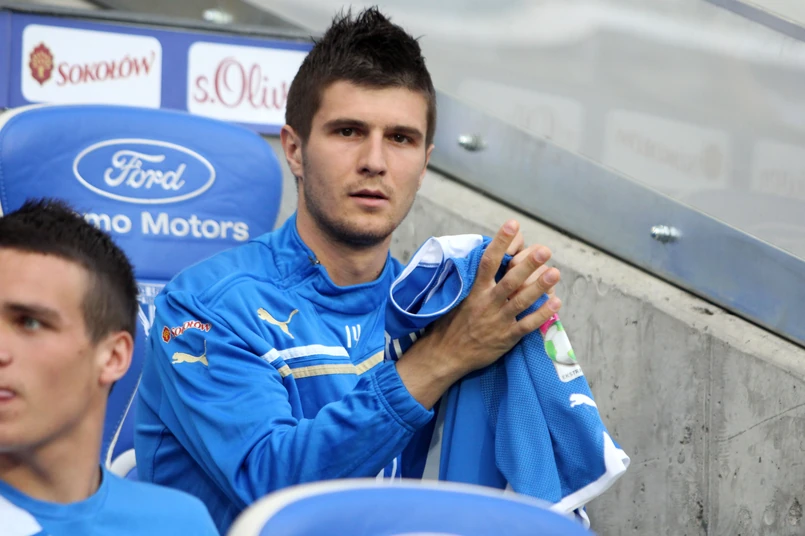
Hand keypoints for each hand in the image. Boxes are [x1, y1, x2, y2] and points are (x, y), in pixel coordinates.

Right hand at [396, 220, 560, 407]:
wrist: (444, 355)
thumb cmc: (450, 324)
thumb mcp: (457, 298)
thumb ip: (473, 281)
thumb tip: (486, 259)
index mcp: (474, 290)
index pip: (489, 261)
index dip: (501, 242)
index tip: (513, 225)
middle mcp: (487, 302)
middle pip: (510, 280)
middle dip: (528, 264)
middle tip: (543, 250)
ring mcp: (498, 320)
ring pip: (522, 301)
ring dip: (540, 286)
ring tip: (555, 272)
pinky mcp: (506, 337)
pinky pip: (527, 325)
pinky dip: (542, 314)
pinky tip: (556, 302)